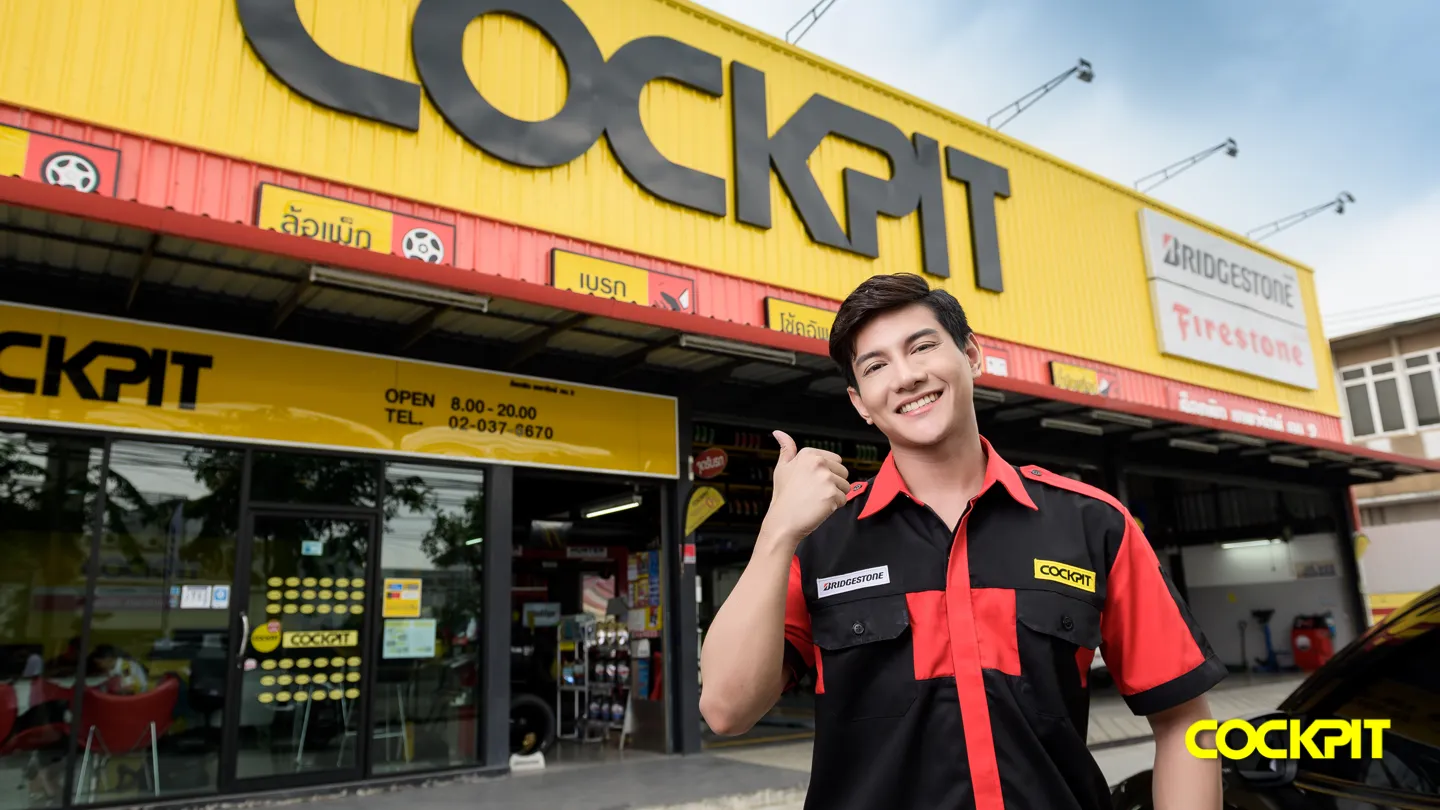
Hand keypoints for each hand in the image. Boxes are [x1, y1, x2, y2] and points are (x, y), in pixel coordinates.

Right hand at [761, 431, 849, 548]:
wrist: (783, 521)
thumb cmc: (783, 497)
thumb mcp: (782, 468)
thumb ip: (786, 449)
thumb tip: (779, 433)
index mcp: (808, 454)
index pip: (836, 460)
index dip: (827, 474)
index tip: (812, 482)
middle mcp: (818, 462)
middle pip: (843, 472)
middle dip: (833, 484)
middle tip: (814, 493)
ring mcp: (826, 478)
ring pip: (845, 486)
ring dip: (835, 495)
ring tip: (816, 500)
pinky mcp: (832, 494)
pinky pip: (844, 499)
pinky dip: (834, 506)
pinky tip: (819, 508)